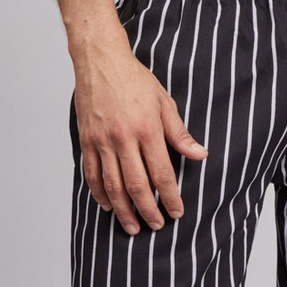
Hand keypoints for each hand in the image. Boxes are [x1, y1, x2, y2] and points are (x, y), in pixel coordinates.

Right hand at [73, 43, 208, 234]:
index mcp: (147, 130)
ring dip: (123, 210)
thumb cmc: (134, 79)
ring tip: (132, 226)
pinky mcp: (86, 140)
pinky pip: (92, 174)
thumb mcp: (164, 103)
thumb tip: (200, 155)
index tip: (176, 212)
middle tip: (156, 226)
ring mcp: (101, 141)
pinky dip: (99, 193)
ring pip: (112, 185)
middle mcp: (123, 139)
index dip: (170, 197)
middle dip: (147, 211)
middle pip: (136, 186)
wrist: (100, 61)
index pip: (162, 173)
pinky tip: (108, 205)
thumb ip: (180, 134)